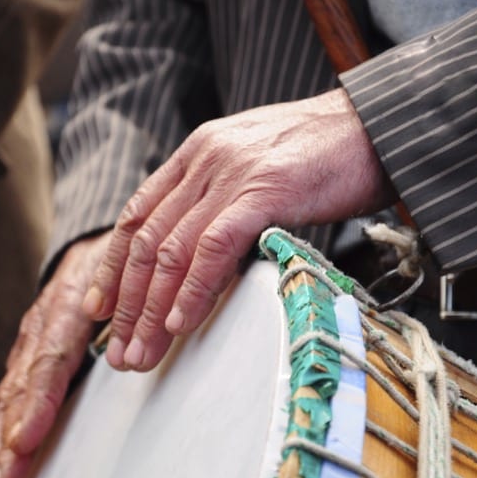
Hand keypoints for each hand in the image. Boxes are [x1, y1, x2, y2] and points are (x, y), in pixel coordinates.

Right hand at [0, 231, 111, 477]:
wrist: (93, 249)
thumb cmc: (120, 263)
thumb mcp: (132, 269)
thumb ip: (134, 307)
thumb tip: (132, 355)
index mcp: (67, 305)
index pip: (50, 359)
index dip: (37, 402)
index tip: (25, 440)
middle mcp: (39, 328)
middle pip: (20, 389)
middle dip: (9, 441)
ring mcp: (28, 344)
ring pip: (7, 398)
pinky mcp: (26, 358)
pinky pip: (8, 399)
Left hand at [82, 88, 394, 371]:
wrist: (378, 124)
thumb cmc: (325, 154)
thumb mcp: (257, 168)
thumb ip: (224, 202)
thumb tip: (202, 258)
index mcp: (197, 153)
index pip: (137, 214)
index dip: (113, 266)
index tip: (99, 308)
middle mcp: (204, 159)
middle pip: (146, 240)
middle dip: (126, 302)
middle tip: (116, 351)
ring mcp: (232, 173)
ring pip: (172, 250)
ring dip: (150, 310)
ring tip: (140, 353)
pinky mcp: (263, 190)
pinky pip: (214, 248)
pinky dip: (193, 290)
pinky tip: (179, 323)